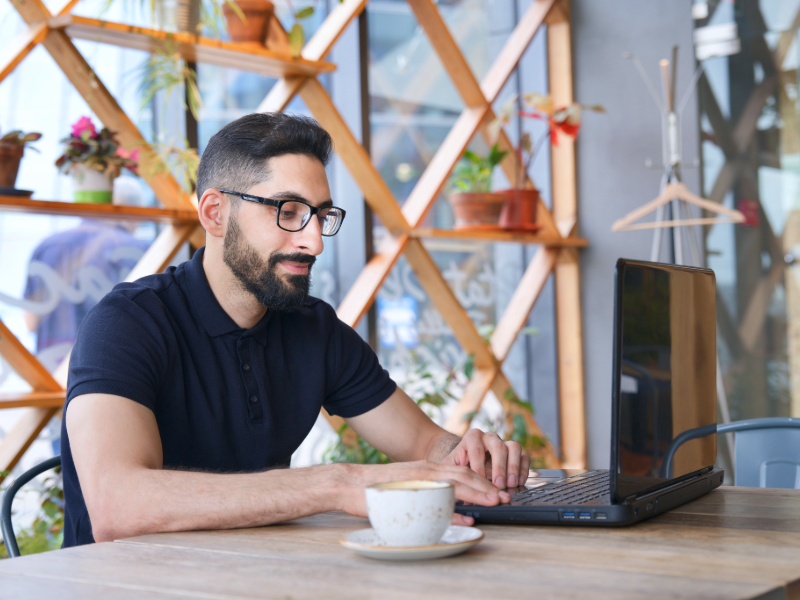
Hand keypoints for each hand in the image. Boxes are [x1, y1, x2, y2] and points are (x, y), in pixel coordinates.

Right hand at [334, 461, 511, 526]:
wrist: (348, 483)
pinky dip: (454, 509)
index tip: (497, 492)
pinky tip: (466, 516)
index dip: (481, 481)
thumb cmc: (375, 487)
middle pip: (464, 474)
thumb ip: (427, 492)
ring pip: (455, 482)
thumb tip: (450, 508)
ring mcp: (417, 478)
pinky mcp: (409, 489)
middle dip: (487, 486)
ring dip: (477, 492)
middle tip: (505, 497)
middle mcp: (425, 469)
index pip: (461, 470)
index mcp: (426, 468)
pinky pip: (436, 499)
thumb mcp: (406, 486)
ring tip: (495, 502)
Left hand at [440, 429, 530, 488]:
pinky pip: (524, 456)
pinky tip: (519, 482)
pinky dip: (524, 469)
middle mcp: (489, 437)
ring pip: (514, 447)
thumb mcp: (450, 468)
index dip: (479, 466)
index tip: (479, 482)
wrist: (466, 459)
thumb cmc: (457, 465)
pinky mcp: (514, 452)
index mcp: (472, 437)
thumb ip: (452, 476)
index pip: (476, 449)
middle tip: (499, 484)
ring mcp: (504, 443)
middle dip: (499, 467)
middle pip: (498, 446)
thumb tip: (459, 494)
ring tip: (511, 484)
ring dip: (513, 467)